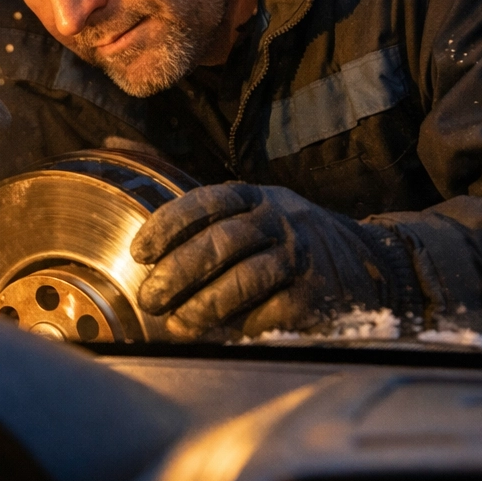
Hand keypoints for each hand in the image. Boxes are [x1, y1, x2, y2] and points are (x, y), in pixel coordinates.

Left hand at [130, 183, 414, 338]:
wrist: (367, 262)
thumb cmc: (283, 232)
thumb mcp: (243, 201)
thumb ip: (180, 182)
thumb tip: (114, 145)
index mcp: (254, 196)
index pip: (208, 201)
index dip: (170, 224)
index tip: (140, 251)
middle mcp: (279, 220)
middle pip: (224, 242)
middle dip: (180, 272)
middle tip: (149, 297)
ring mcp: (300, 257)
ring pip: (247, 279)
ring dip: (206, 304)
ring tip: (176, 324)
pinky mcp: (316, 295)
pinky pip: (274, 310)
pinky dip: (242, 324)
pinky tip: (219, 335)